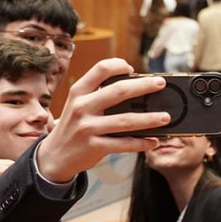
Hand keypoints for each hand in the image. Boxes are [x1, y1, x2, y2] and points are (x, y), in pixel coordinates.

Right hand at [35, 59, 169, 182]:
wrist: (54, 156)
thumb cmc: (74, 126)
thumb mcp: (78, 104)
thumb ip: (98, 94)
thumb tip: (134, 86)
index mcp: (78, 92)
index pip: (100, 69)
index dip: (119, 65)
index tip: (133, 69)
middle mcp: (82, 107)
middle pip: (118, 91)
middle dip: (144, 86)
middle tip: (161, 84)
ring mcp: (87, 128)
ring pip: (126, 120)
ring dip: (149, 119)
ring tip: (165, 117)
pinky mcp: (94, 147)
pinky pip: (124, 144)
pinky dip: (141, 143)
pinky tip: (153, 141)